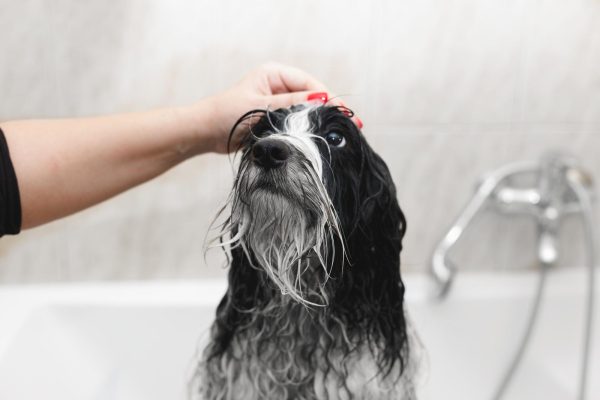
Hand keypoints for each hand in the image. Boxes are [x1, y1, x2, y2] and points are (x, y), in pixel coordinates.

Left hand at [196, 63, 353, 153]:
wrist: (205, 133)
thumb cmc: (225, 115)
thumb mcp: (260, 108)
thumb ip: (290, 105)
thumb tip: (320, 101)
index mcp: (274, 74)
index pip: (310, 84)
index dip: (328, 99)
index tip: (342, 113)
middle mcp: (279, 85)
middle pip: (312, 97)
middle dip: (328, 110)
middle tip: (349, 125)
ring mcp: (278, 102)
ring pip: (306, 111)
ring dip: (319, 121)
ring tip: (338, 133)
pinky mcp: (275, 118)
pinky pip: (297, 122)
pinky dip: (308, 129)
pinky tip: (321, 137)